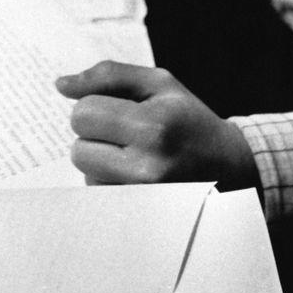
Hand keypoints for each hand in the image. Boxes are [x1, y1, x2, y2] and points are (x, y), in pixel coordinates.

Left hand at [55, 61, 260, 190]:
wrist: (231, 167)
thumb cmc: (189, 119)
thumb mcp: (159, 84)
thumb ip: (108, 76)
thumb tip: (61, 85)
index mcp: (153, 125)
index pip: (83, 114)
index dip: (94, 107)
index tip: (117, 110)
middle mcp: (148, 166)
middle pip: (78, 148)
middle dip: (95, 137)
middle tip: (127, 133)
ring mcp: (144, 199)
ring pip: (86, 175)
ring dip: (102, 162)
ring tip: (136, 155)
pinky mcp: (141, 217)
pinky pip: (99, 196)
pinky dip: (110, 183)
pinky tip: (136, 176)